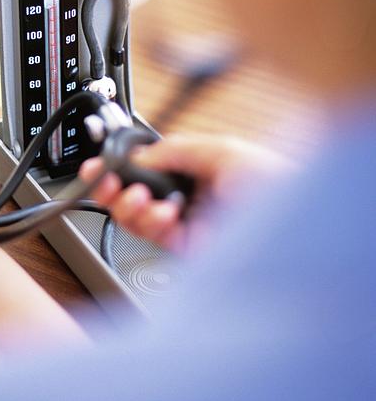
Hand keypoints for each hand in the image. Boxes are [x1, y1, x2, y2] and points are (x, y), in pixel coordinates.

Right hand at [80, 133, 294, 250]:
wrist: (300, 223)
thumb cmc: (276, 183)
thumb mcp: (222, 150)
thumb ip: (176, 150)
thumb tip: (139, 157)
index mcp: (196, 169)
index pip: (147, 169)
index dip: (121, 168)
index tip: (100, 166)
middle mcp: (189, 197)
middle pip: (134, 195)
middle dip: (114, 188)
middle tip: (104, 182)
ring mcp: (188, 224)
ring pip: (138, 219)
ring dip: (129, 206)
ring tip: (138, 197)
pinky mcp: (189, 250)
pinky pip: (155, 237)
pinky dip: (149, 223)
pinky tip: (161, 212)